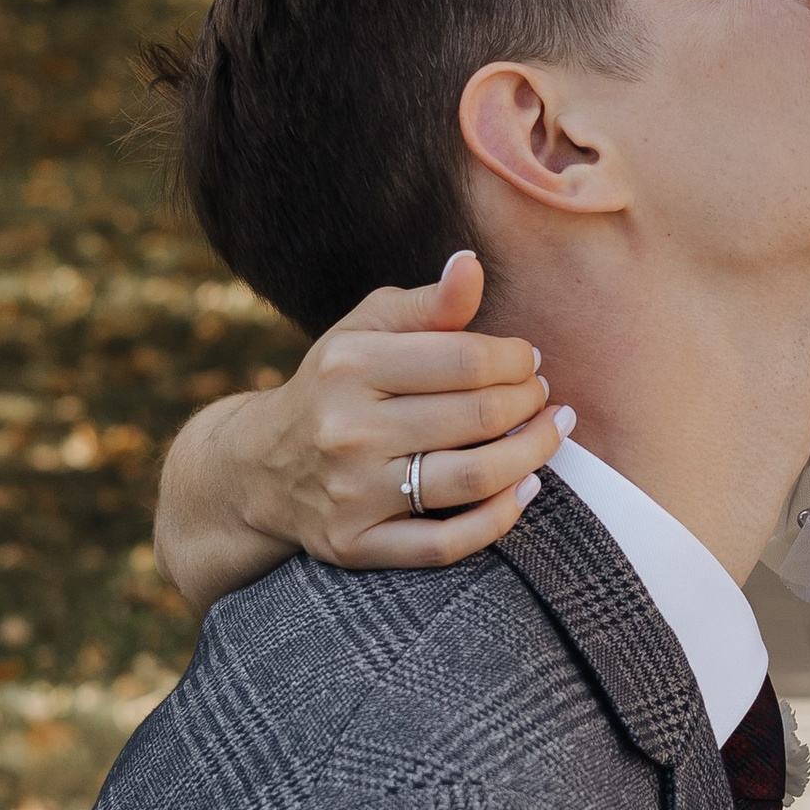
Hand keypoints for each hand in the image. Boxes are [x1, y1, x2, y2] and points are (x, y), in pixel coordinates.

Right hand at [236, 253, 571, 568]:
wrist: (260, 469)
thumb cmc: (335, 386)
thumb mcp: (366, 330)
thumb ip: (427, 303)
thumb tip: (471, 265)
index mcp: (349, 365)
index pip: (467, 359)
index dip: (516, 360)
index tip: (528, 361)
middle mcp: (346, 430)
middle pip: (478, 417)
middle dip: (529, 403)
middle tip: (542, 396)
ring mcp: (351, 494)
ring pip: (473, 478)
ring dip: (533, 454)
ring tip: (549, 432)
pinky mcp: (356, 545)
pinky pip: (448, 544)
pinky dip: (501, 517)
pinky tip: (525, 487)